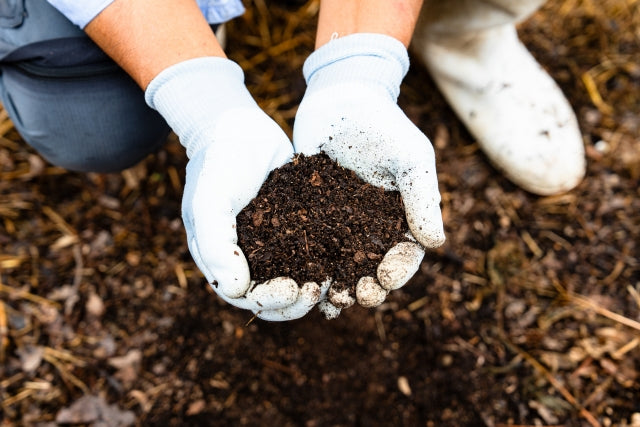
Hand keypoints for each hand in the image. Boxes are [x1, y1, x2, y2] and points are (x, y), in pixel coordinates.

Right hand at [145, 57, 324, 319]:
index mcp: (223, 260)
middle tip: (319, 290)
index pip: (246, 297)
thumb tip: (235, 290)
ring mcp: (274, 245)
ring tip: (335, 279)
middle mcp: (249, 259)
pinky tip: (349, 258)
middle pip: (276, 297)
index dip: (270, 302)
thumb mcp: (209, 201)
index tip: (293, 290)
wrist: (237, 127)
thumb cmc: (217, 163)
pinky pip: (313, 251)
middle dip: (297, 301)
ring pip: (298, 278)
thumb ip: (216, 245)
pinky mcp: (297, 227)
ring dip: (316, 286)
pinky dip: (329, 260)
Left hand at [293, 34, 444, 316]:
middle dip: (368, 288)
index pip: (405, 254)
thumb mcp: (411, 158)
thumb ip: (423, 199)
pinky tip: (301, 280)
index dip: (398, 272)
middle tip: (358, 299)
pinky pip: (309, 245)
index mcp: (402, 216)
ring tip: (331, 302)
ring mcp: (340, 222)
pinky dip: (307, 266)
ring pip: (340, 264)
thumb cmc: (383, 125)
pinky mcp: (311, 214)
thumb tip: (435, 244)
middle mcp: (372, 226)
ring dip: (338, 286)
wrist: (340, 96)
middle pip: (372, 268)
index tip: (386, 281)